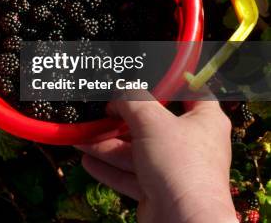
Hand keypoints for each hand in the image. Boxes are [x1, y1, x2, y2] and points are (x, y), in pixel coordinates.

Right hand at [76, 98, 235, 222]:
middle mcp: (191, 143)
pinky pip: (129, 174)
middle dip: (122, 117)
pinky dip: (109, 167)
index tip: (144, 76)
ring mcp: (173, 168)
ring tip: (81, 136)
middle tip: (100, 108)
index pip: (191, 93)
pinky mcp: (158, 190)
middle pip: (153, 122)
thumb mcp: (151, 120)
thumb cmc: (178, 163)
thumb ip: (132, 100)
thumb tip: (118, 92)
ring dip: (108, 143)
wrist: (184, 222)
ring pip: (136, 150)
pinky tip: (86, 159)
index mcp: (204, 120)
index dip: (169, 83)